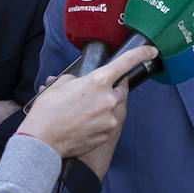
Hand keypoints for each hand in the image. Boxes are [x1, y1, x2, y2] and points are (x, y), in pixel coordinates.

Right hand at [18, 45, 156, 160]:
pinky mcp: (107, 133)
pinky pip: (108, 123)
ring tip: (82, 112)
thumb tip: (82, 82)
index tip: (151, 51)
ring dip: (103, 107)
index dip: (141, 54)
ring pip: (113, 108)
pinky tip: (82, 124)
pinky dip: (99, 122)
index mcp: (97, 81)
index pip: (126, 62)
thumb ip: (77, 78)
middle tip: (93, 94)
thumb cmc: (48, 112)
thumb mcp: (60, 85)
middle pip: (120, 89)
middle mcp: (108, 99)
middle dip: (111, 90)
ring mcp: (109, 118)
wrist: (42, 141)